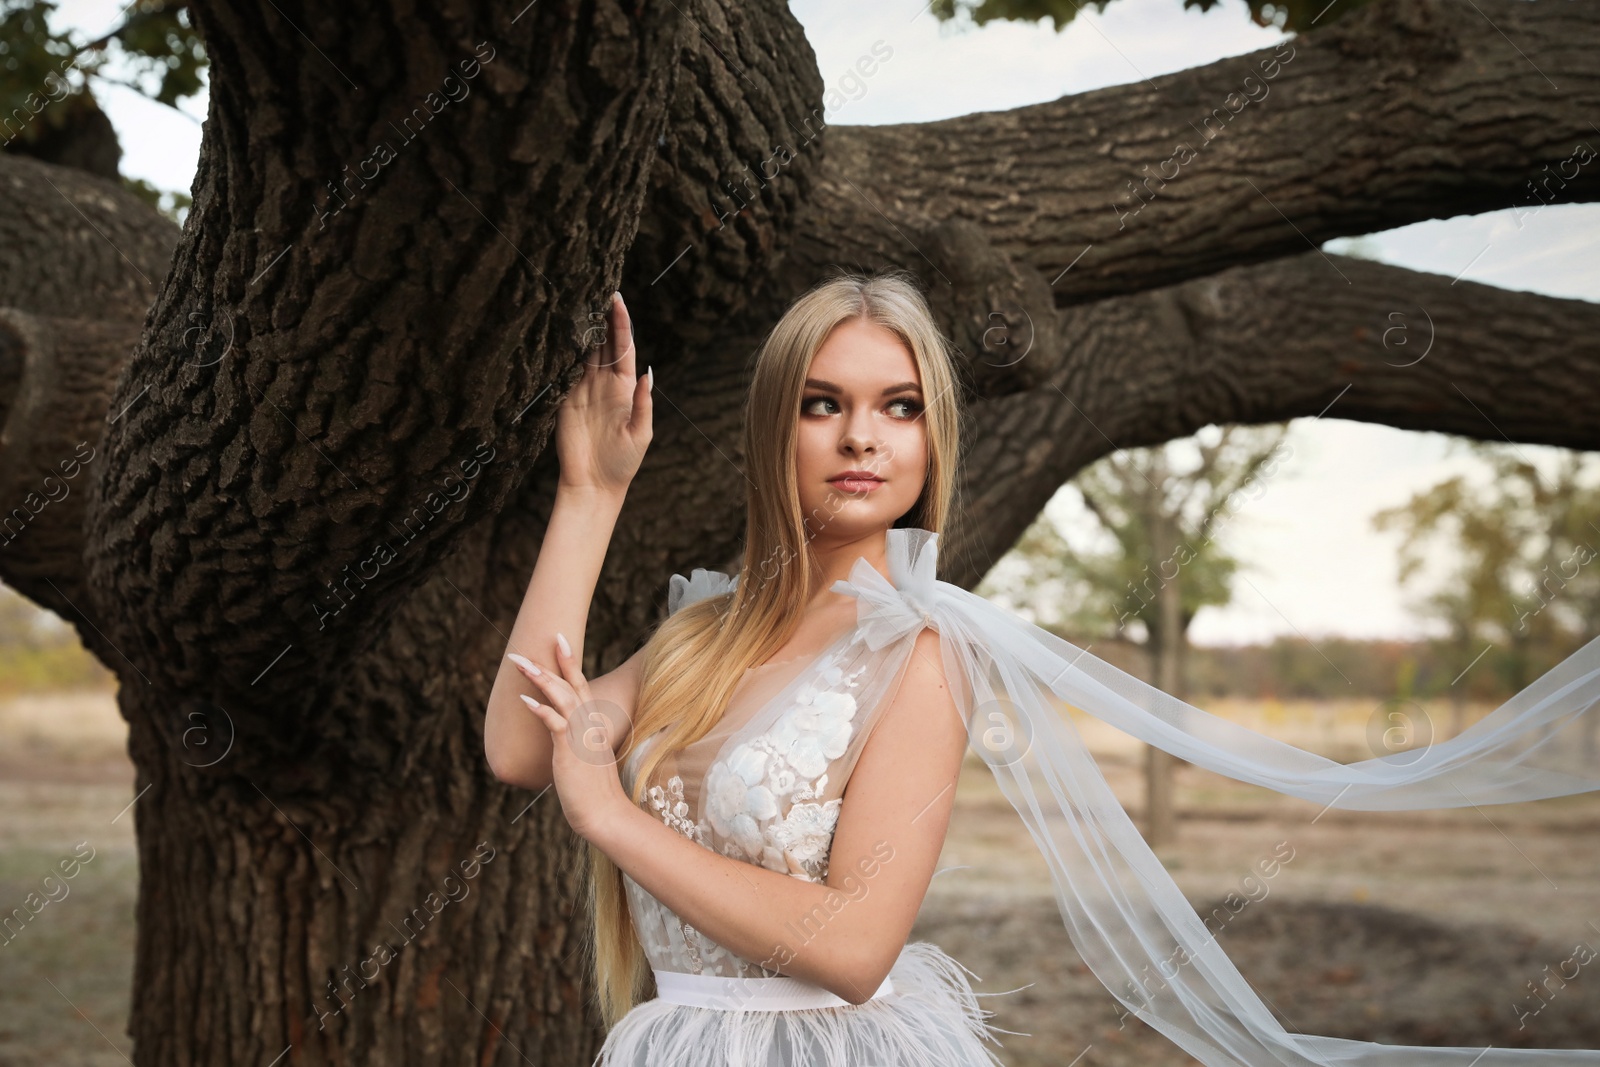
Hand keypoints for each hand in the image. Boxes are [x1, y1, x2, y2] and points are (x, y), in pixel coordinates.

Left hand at [505, 635, 629, 841]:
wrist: (606, 816)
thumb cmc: (594, 795)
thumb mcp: (585, 763)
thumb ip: (574, 747)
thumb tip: (559, 745)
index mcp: (593, 727)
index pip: (582, 687)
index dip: (570, 664)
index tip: (560, 642)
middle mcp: (589, 726)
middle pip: (572, 685)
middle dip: (555, 661)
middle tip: (540, 639)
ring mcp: (581, 737)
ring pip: (562, 698)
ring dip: (541, 678)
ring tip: (522, 662)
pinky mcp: (571, 752)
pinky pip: (555, 725)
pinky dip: (541, 710)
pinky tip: (525, 700)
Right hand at [556, 291, 652, 494]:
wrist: (593, 484)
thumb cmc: (623, 463)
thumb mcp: (640, 435)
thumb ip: (643, 405)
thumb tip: (649, 373)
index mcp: (625, 388)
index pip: (623, 348)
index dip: (620, 324)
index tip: (617, 299)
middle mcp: (604, 384)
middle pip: (602, 343)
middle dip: (600, 317)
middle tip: (595, 288)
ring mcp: (583, 390)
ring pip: (582, 352)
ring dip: (581, 329)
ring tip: (577, 301)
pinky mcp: (564, 399)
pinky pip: (563, 370)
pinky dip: (562, 352)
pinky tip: (559, 333)